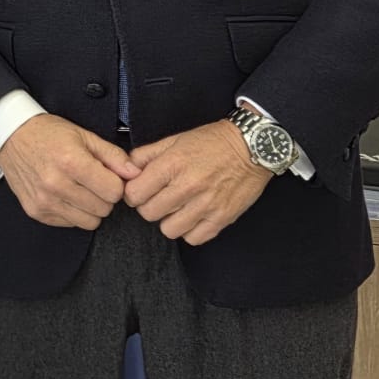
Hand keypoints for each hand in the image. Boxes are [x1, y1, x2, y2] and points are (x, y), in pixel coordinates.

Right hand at [0, 114, 140, 229]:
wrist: (10, 136)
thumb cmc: (48, 133)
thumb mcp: (83, 135)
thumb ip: (113, 155)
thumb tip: (135, 174)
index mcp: (71, 162)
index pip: (114, 192)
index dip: (116, 184)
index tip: (107, 175)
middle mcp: (56, 184)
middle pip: (103, 209)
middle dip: (104, 196)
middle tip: (92, 181)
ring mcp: (45, 201)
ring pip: (89, 222)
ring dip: (90, 208)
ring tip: (79, 189)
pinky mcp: (37, 212)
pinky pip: (70, 224)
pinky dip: (72, 212)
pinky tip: (64, 194)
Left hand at [124, 121, 270, 245]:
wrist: (251, 147)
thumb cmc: (211, 142)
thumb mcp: (174, 140)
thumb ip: (146, 155)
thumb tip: (127, 170)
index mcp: (172, 164)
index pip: (135, 194)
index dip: (133, 193)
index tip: (140, 191)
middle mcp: (188, 186)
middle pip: (149, 214)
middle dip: (149, 206)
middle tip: (159, 198)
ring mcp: (206, 205)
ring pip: (169, 230)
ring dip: (169, 220)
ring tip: (177, 208)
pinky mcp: (222, 219)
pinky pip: (194, 238)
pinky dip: (190, 230)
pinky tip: (192, 216)